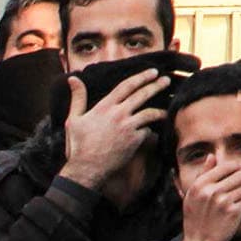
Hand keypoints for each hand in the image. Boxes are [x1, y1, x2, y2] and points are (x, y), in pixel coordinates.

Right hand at [57, 71, 170, 189]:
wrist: (87, 169)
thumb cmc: (78, 145)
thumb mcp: (74, 119)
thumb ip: (78, 98)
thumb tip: (73, 78)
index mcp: (105, 106)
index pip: (126, 86)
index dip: (141, 77)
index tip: (152, 71)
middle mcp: (119, 114)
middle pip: (142, 95)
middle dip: (156, 85)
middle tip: (166, 80)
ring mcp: (128, 127)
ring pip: (150, 113)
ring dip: (160, 109)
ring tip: (167, 107)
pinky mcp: (134, 141)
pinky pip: (147, 131)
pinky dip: (150, 130)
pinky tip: (154, 130)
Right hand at [172, 158, 240, 240]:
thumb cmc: (196, 219)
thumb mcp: (192, 195)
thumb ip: (202, 174)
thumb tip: (212, 156)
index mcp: (200, 184)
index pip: (225, 167)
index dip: (237, 166)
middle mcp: (211, 191)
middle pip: (238, 176)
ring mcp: (223, 201)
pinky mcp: (233, 212)